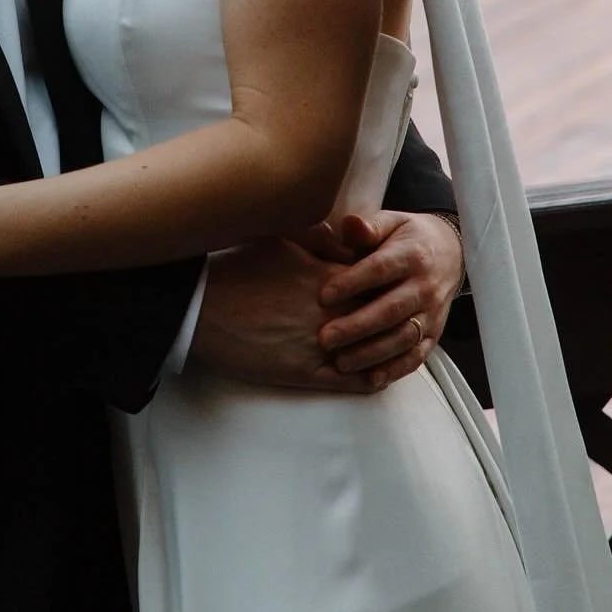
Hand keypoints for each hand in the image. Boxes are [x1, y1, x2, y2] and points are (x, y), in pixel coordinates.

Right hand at [190, 237, 386, 393]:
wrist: (201, 308)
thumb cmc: (237, 271)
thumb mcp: (280, 243)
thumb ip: (317, 238)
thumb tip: (339, 228)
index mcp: (329, 278)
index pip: (381, 283)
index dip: (394, 287)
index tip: (398, 288)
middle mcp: (333, 313)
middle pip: (387, 317)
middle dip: (402, 317)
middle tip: (411, 317)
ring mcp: (321, 346)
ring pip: (376, 353)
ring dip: (393, 353)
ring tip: (400, 350)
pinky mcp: (306, 373)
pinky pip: (352, 382)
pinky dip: (370, 380)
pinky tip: (377, 378)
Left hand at [314, 210, 463, 384]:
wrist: (450, 253)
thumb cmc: (405, 238)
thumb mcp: (390, 223)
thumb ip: (368, 227)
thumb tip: (349, 224)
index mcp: (411, 255)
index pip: (380, 270)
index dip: (351, 283)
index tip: (322, 296)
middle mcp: (424, 286)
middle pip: (390, 310)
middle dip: (357, 327)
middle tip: (324, 339)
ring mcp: (432, 314)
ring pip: (403, 338)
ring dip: (372, 353)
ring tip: (340, 363)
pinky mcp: (434, 335)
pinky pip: (417, 357)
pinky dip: (395, 370)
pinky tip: (371, 379)